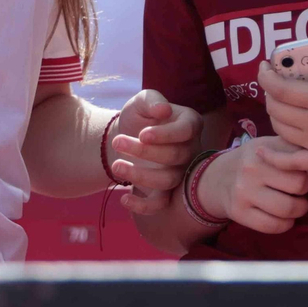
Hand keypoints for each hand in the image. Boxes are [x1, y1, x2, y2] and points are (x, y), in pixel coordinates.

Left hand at [109, 91, 201, 213]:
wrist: (128, 135)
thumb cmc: (140, 116)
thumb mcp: (142, 101)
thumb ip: (152, 100)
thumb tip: (163, 110)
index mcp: (190, 124)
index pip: (186, 131)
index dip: (166, 135)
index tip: (142, 134)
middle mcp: (190, 149)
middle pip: (176, 156)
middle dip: (144, 152)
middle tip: (117, 142)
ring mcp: (181, 172)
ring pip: (169, 180)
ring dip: (141, 176)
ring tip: (116, 166)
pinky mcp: (167, 190)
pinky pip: (162, 204)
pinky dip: (143, 206)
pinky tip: (124, 198)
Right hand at [196, 136, 307, 234]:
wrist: (218, 178)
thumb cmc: (255, 161)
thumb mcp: (272, 147)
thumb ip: (299, 152)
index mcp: (264, 148)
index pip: (299, 160)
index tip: (307, 175)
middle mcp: (252, 168)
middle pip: (298, 185)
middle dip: (303, 191)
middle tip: (298, 192)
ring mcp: (244, 191)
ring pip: (287, 208)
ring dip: (298, 210)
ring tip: (295, 206)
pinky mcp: (239, 213)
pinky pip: (273, 226)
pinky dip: (285, 225)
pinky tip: (283, 218)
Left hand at [259, 35, 307, 170]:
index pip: (282, 89)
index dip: (266, 77)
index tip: (264, 66)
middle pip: (277, 108)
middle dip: (268, 93)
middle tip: (273, 83)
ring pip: (280, 130)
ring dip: (273, 114)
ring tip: (278, 103)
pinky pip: (291, 162)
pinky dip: (273, 156)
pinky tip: (261, 150)